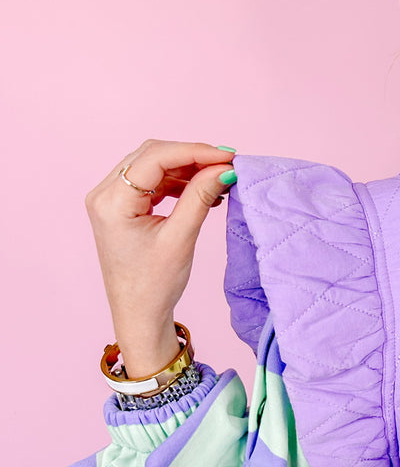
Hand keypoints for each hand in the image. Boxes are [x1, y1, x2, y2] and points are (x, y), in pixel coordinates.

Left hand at [85, 140, 235, 376]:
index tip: (227, 157)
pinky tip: (202, 190)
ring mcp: (111, 199)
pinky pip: (152, 181)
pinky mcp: (121, 206)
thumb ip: (200, 197)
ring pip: (153, 165)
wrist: (139, 315)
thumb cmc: (155, 285)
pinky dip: (178, 181)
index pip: (155, 158)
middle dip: (191, 156)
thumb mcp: (180, 239)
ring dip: (186, 168)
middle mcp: (104, 194)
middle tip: (226, 165)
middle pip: (152, 156)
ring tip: (218, 180)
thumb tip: (224, 169)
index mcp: (111, 202)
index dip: (194, 151)